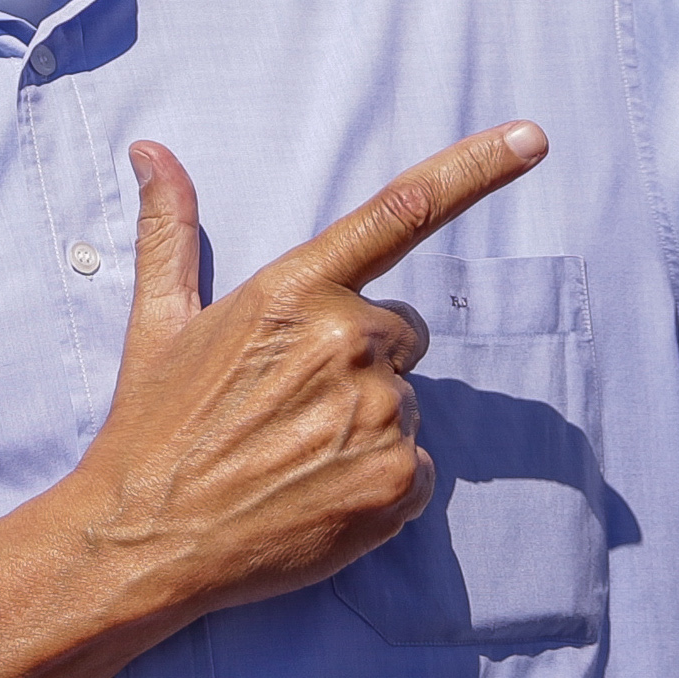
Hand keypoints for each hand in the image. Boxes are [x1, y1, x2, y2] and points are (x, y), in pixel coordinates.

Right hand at [63, 123, 548, 624]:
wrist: (145, 539)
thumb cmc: (153, 427)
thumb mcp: (159, 321)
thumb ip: (170, 229)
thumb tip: (151, 150)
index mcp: (295, 289)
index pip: (402, 210)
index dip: (477, 169)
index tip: (533, 138)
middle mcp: (347, 339)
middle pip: (403, 334)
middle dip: (363, 363)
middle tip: (289, 407)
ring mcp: (378, 411)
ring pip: (408, 404)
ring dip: (367, 427)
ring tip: (293, 456)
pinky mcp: (399, 479)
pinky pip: (422, 469)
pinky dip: (382, 484)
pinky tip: (319, 494)